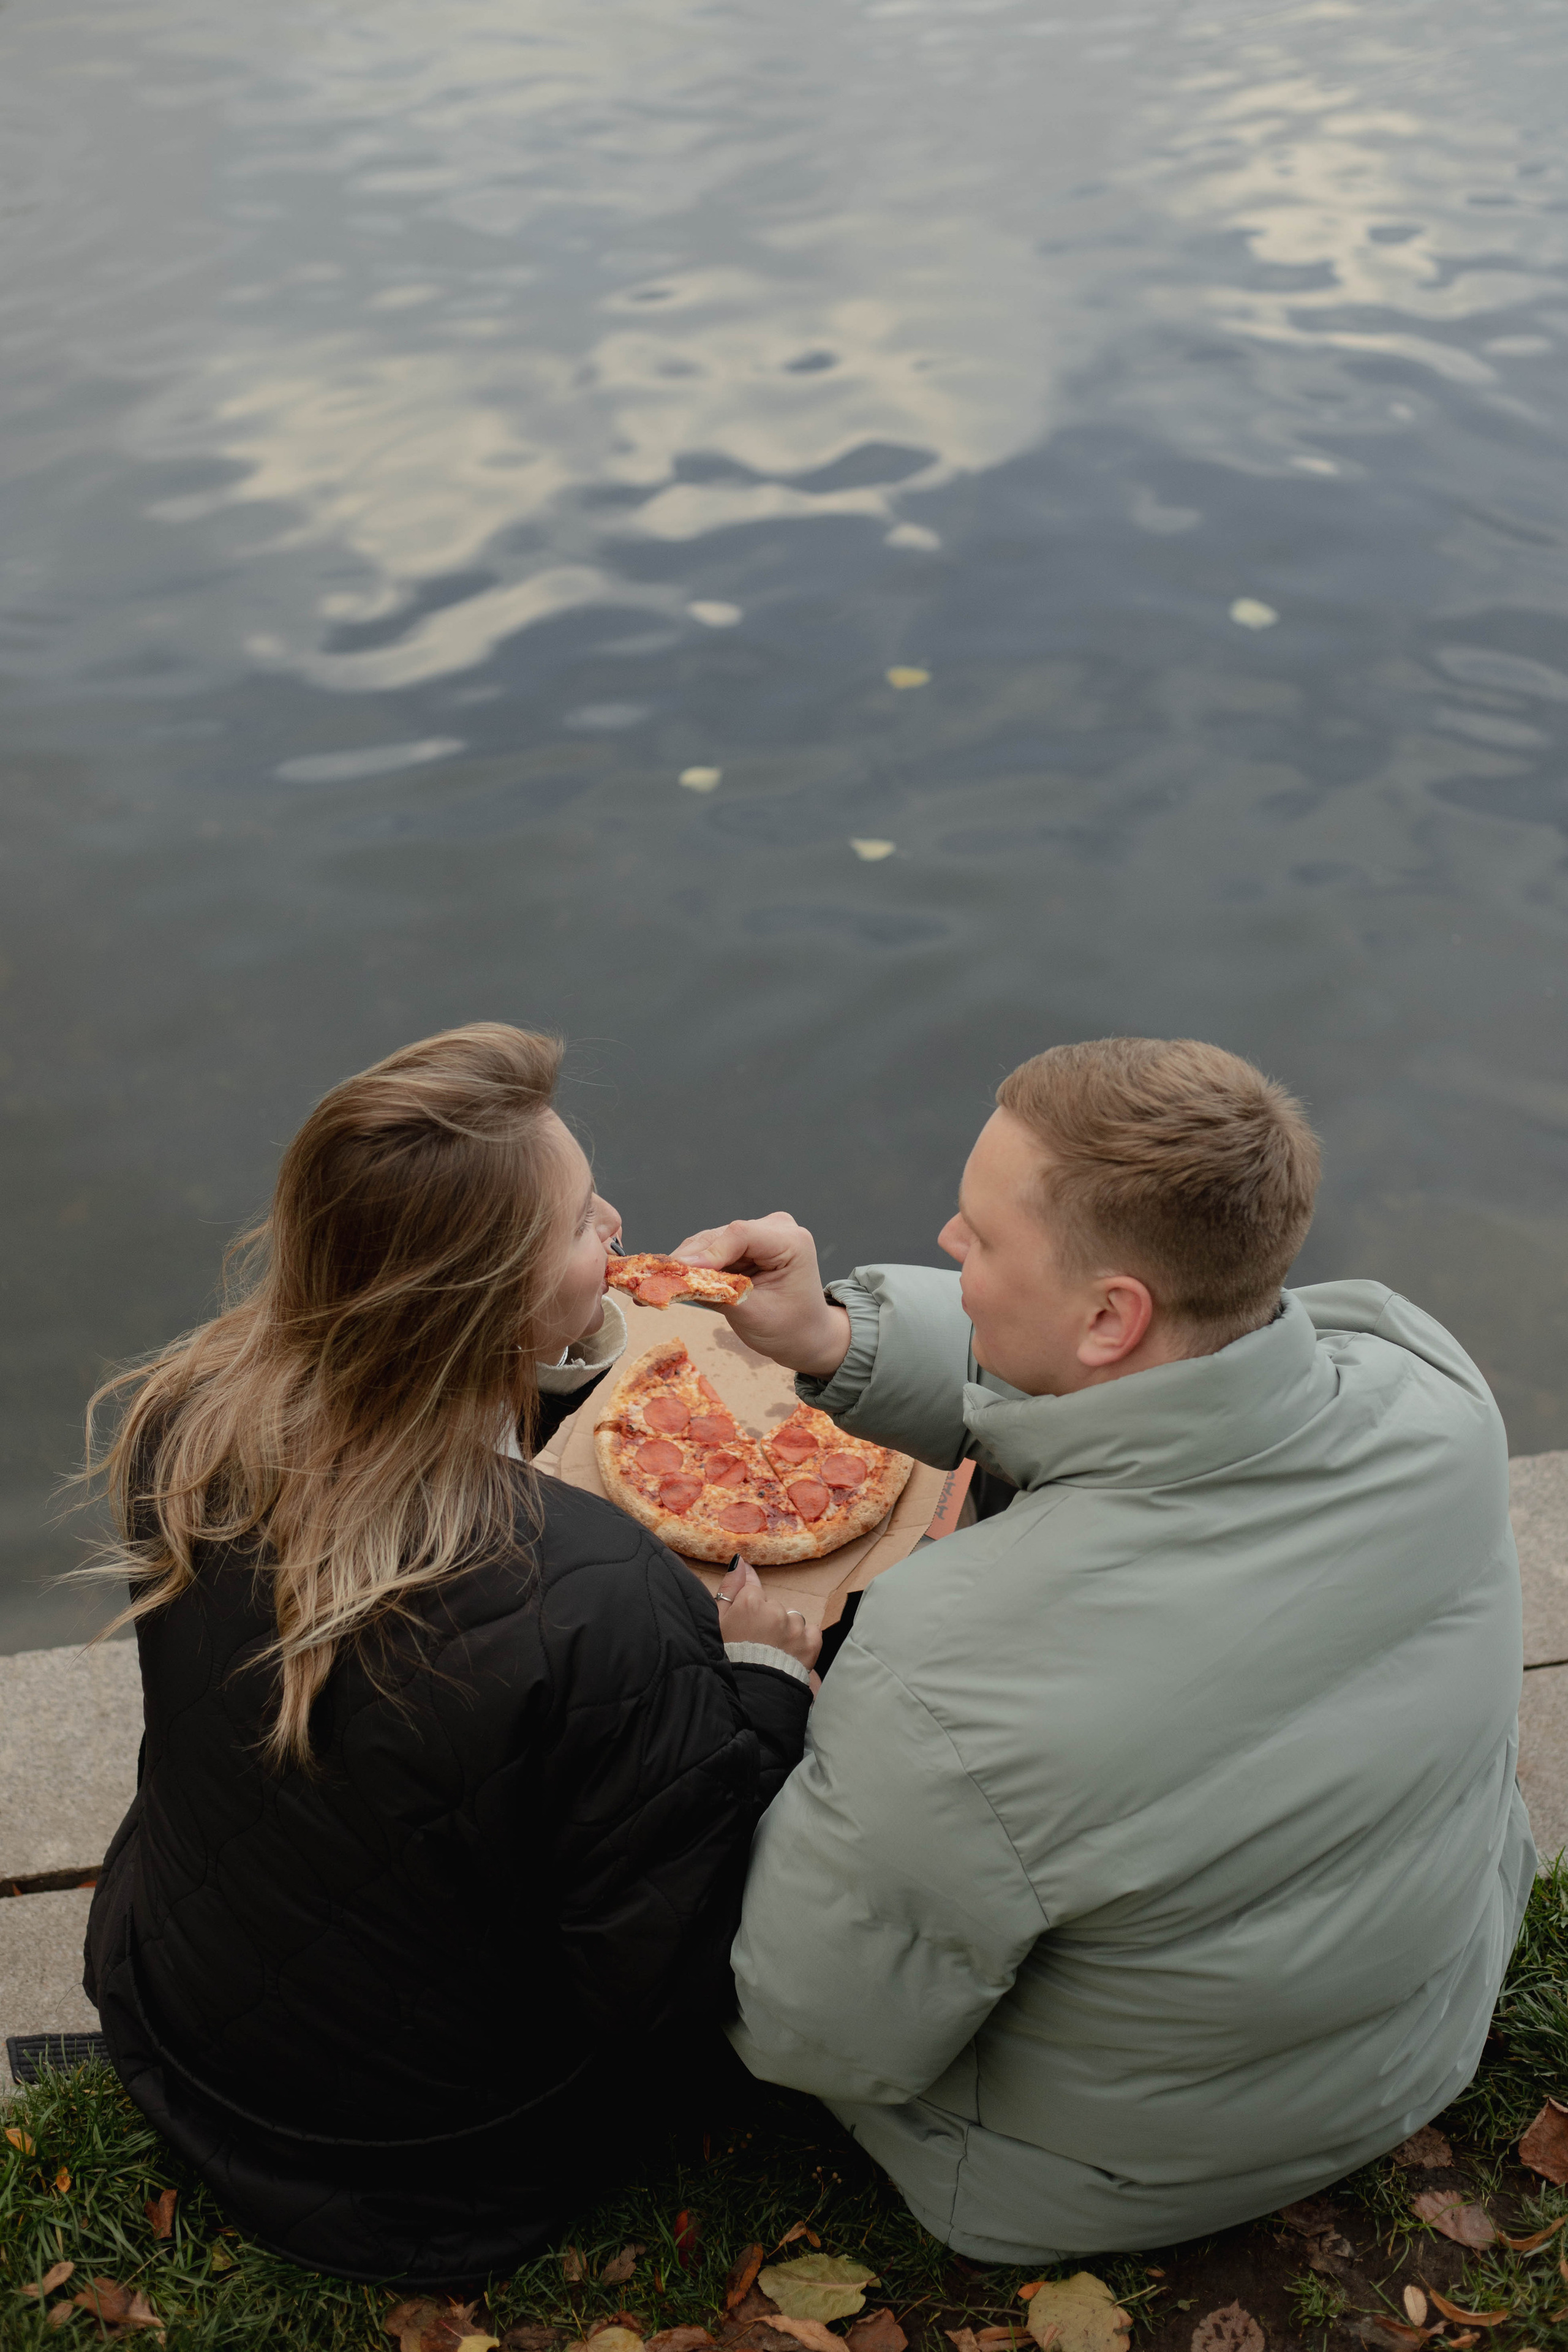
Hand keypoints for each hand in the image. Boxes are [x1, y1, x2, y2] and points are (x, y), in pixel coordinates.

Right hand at [673, 1212, 851, 1378]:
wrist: (807, 1336)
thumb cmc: (790, 1329)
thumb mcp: (754, 1314)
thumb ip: (719, 1294)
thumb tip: (680, 1280)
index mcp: (791, 1241)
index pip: (741, 1234)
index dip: (708, 1252)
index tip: (682, 1272)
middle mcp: (776, 1228)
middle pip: (721, 1236)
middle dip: (690, 1260)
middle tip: (658, 1280)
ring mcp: (760, 1233)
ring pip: (710, 1241)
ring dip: (687, 1263)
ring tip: (659, 1283)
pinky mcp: (745, 1244)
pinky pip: (712, 1249)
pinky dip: (694, 1266)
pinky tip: (673, 1281)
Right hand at [715, 1557, 821, 1673]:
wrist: (749, 1694)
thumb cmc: (728, 1659)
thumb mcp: (718, 1623)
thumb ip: (730, 1588)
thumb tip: (740, 1561)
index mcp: (751, 1603)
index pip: (752, 1590)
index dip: (746, 1609)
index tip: (745, 1623)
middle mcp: (776, 1611)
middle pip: (772, 1606)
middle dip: (765, 1620)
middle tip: (754, 1643)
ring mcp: (795, 1628)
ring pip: (792, 1619)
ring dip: (785, 1630)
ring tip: (772, 1652)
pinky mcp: (810, 1644)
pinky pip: (811, 1632)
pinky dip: (803, 1640)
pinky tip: (789, 1652)